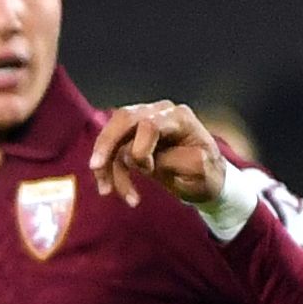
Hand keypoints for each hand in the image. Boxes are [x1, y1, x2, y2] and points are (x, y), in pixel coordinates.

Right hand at [89, 100, 226, 209]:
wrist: (207, 179)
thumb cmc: (206, 175)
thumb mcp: (199, 172)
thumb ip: (171, 161)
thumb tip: (136, 157)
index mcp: (180, 118)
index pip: (150, 124)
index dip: (141, 149)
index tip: (148, 171)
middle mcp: (160, 112)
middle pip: (124, 118)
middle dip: (107, 144)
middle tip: (95, 167)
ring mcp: (146, 120)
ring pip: (113, 133)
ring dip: (105, 163)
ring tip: (106, 191)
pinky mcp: (135, 135)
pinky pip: (114, 148)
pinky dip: (108, 169)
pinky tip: (110, 189)